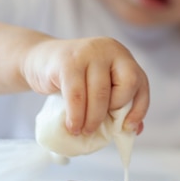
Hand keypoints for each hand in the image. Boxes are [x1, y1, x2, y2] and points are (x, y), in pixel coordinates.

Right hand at [23, 37, 148, 135]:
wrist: (39, 59)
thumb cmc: (74, 78)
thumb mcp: (99, 85)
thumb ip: (117, 103)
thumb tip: (135, 129)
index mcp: (121, 55)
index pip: (140, 83)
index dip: (138, 109)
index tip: (126, 128)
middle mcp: (109, 49)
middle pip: (126, 86)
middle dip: (114, 112)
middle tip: (97, 127)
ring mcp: (89, 52)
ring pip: (101, 94)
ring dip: (92, 120)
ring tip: (82, 131)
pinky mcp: (67, 62)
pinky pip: (77, 95)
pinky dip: (76, 116)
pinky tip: (72, 126)